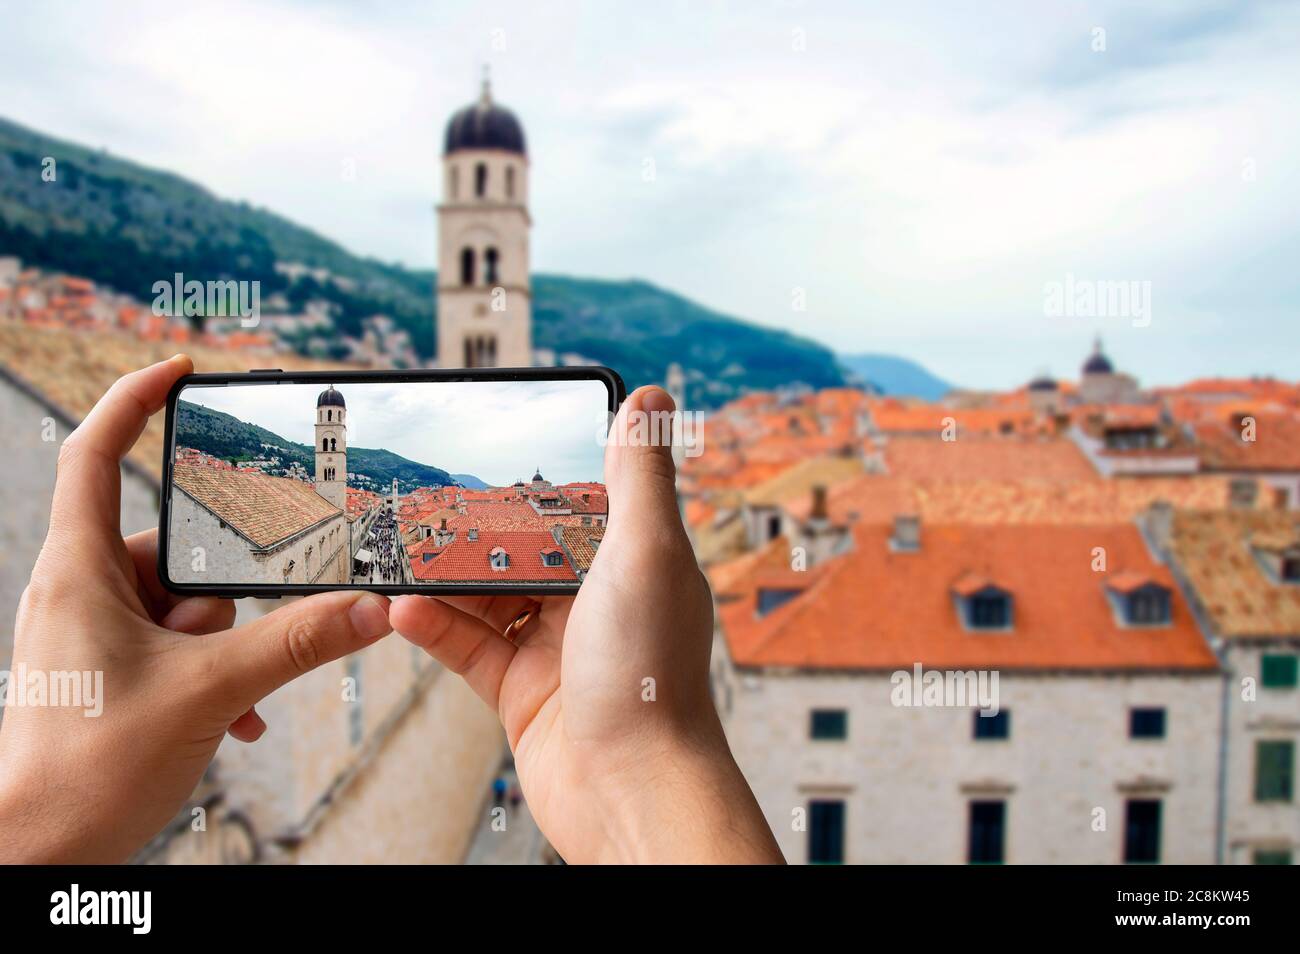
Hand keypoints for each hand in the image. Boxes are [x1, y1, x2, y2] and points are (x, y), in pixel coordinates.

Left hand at [0, 355, 393, 862]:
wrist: (36, 855)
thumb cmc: (83, 772)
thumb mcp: (208, 693)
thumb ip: (296, 643)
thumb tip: (368, 609)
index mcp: (79, 571)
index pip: (96, 454)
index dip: (136, 400)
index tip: (185, 371)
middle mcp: (81, 592)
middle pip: (173, 550)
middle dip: (220, 601)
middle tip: (224, 651)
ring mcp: (94, 634)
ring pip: (184, 607)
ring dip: (222, 650)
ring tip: (225, 702)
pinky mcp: (109, 670)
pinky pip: (176, 647)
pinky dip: (211, 674)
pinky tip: (232, 717)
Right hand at [390, 386, 782, 862]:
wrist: (630, 791)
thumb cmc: (651, 674)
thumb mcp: (647, 552)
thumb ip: (640, 476)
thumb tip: (652, 399)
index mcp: (635, 565)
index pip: (584, 504)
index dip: (543, 477)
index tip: (500, 447)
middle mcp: (598, 604)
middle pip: (526, 548)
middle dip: (479, 525)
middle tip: (428, 496)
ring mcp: (556, 648)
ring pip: (489, 595)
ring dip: (447, 575)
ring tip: (403, 547)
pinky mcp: (520, 691)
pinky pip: (468, 646)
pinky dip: (435, 625)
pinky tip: (403, 607)